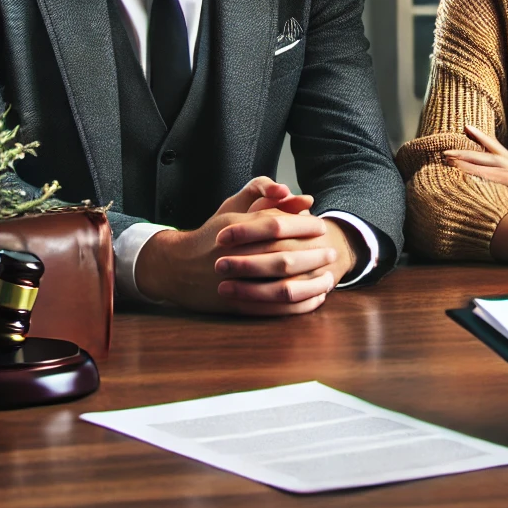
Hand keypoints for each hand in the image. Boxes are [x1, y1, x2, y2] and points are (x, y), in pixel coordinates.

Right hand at [135, 177, 347, 315]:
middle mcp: (236, 256)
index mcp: (237, 229)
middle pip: (283, 257)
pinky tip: (315, 299)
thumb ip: (267, 201)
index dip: (305, 227)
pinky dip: (297, 306)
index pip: (278, 225)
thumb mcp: (235, 210)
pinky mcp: (235, 305)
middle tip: (331, 252)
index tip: (323, 227)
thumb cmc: (213, 235)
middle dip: (312, 256)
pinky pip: (272, 309)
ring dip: (310, 283)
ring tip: (329, 278)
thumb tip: (300, 197)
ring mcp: (235, 284)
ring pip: (280, 286)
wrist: (175, 267)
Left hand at [444, 124, 507, 219]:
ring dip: (469, 159)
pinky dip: (483, 175)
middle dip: (471, 146)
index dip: (485, 142)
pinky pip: (503, 178)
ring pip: (494, 163)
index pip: (504, 154)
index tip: (468, 131)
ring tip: (447, 156)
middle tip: (450, 141)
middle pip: (495, 154)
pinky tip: (468, 174)